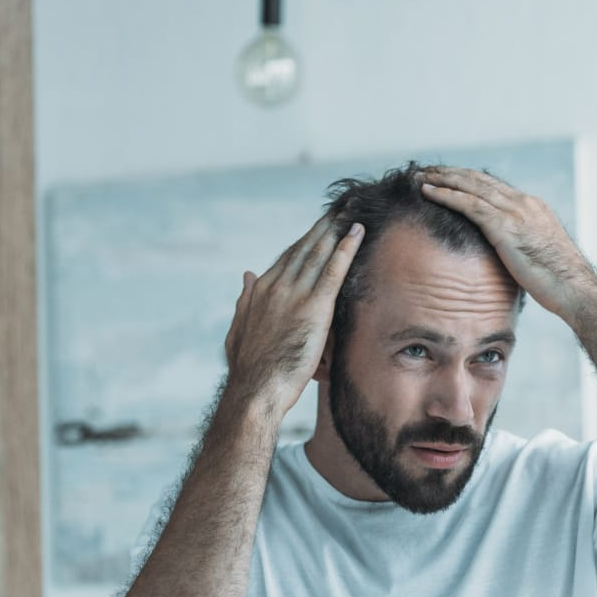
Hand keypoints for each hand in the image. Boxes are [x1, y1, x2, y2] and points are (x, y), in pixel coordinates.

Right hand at [224, 211, 363, 416]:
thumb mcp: (239, 329)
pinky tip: (357, 232)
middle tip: (340, 207)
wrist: (255, 389)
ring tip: (351, 211)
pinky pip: (333, 271)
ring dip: (337, 229)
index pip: (287, 258)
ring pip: (319, 253)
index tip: (319, 227)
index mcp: (261, 291)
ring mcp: (294, 295)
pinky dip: (346, 248)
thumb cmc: (248, 369)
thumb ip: (244, 300)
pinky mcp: (313, 307)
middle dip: (323, 226)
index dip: (305, 240)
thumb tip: (246, 274)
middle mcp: (276, 285)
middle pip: (305, 248)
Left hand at [416, 167, 596, 320]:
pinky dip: (446, 195)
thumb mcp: (538, 255)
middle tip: (426, 170)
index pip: (492, 186)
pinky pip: (469, 204)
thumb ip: (520, 247)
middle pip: (478, 179)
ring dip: (442, 179)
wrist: (575, 288)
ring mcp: (515, 212)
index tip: (446, 178)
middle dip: (450, 173)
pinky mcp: (506, 226)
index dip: (466, 180)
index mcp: (531, 207)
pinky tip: (427, 193)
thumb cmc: (559, 282)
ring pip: (471, 186)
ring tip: (419, 177)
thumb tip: (505, 256)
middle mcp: (523, 203)